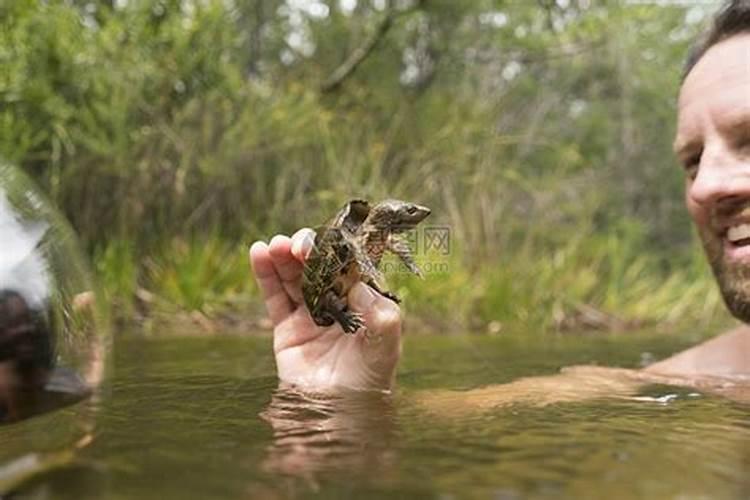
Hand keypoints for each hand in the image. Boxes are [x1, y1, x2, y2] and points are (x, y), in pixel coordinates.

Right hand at [249, 229, 401, 390]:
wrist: (339, 414)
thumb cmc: (370, 381)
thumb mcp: (387, 347)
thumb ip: (382, 316)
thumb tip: (359, 286)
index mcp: (363, 301)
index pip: (348, 267)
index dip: (336, 251)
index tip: (326, 240)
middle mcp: (336, 303)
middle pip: (319, 267)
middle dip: (307, 251)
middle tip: (297, 244)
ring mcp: (310, 314)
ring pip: (295, 277)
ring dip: (284, 257)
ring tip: (275, 245)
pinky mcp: (287, 328)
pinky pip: (275, 296)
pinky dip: (266, 273)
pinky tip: (259, 252)